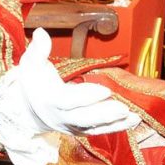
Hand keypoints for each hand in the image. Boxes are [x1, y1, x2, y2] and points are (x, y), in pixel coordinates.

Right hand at [0, 29, 141, 164]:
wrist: (29, 109)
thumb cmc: (33, 82)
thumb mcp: (31, 64)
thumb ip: (38, 49)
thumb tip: (40, 33)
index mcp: (50, 99)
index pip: (68, 101)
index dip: (86, 96)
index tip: (105, 90)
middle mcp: (62, 116)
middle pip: (84, 118)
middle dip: (104, 114)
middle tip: (124, 108)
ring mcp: (72, 125)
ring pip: (94, 127)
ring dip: (115, 124)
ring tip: (134, 117)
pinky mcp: (82, 130)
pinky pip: (99, 131)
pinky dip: (116, 127)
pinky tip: (133, 120)